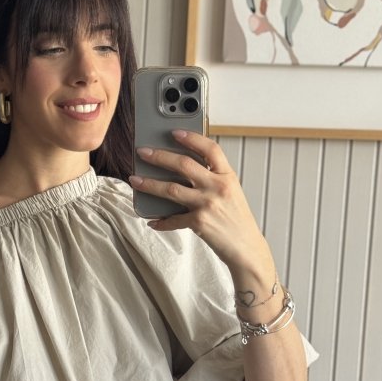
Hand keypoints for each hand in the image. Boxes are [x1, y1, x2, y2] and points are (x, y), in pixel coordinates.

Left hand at [129, 130, 270, 275]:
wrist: (246, 248)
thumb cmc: (237, 220)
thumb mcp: (231, 193)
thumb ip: (212, 179)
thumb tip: (181, 170)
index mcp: (227, 176)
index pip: (210, 149)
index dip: (192, 138)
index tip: (174, 132)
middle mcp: (218, 187)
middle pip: (184, 164)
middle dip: (159, 156)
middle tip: (143, 153)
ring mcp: (208, 204)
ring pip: (171, 189)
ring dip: (149, 184)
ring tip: (135, 180)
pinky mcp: (199, 222)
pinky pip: (173, 219)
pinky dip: (161, 221)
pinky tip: (152, 220)